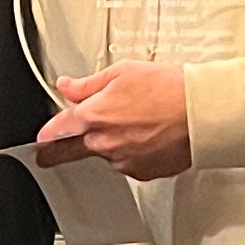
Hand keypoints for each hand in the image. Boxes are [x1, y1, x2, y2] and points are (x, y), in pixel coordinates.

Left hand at [41, 65, 192, 180]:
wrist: (201, 113)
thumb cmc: (169, 89)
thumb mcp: (123, 72)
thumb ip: (89, 84)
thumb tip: (67, 86)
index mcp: (94, 116)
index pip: (58, 128)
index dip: (48, 132)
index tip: (42, 137)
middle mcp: (105, 143)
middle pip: (70, 152)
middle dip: (55, 154)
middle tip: (46, 158)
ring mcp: (123, 160)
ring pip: (105, 154)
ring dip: (108, 145)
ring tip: (133, 125)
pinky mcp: (142, 172)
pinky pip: (128, 163)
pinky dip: (132, 152)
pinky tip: (147, 136)